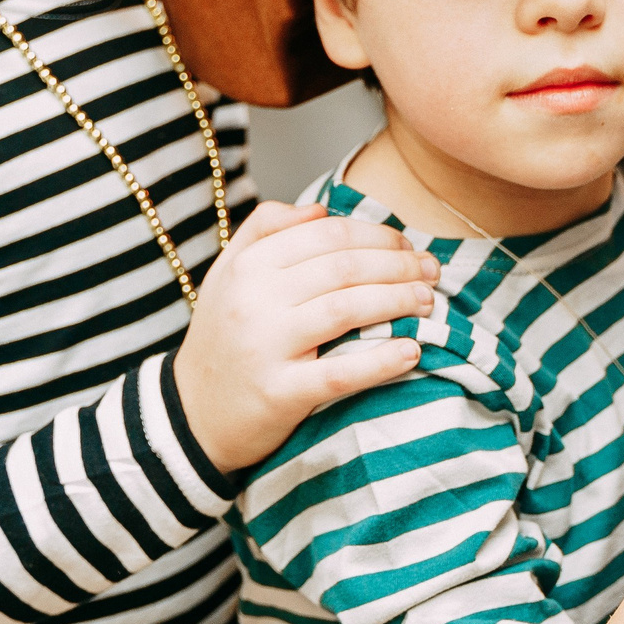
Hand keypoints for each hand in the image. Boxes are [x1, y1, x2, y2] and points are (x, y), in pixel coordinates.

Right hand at [173, 202, 440, 475]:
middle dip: (399, 266)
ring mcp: (265, 347)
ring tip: (428, 302)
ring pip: (348, 309)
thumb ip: (266, 229)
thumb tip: (320, 207)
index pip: (327, 234)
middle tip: (432, 271)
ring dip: (399, 301)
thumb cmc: (222, 339)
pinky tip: (413, 351)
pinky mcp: (280, 393)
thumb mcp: (229, 274)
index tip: (407, 245)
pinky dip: (382, 360)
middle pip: (344, 268)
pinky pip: (341, 373)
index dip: (376, 235)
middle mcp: (253, 300)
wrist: (192, 415)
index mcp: (247, 266)